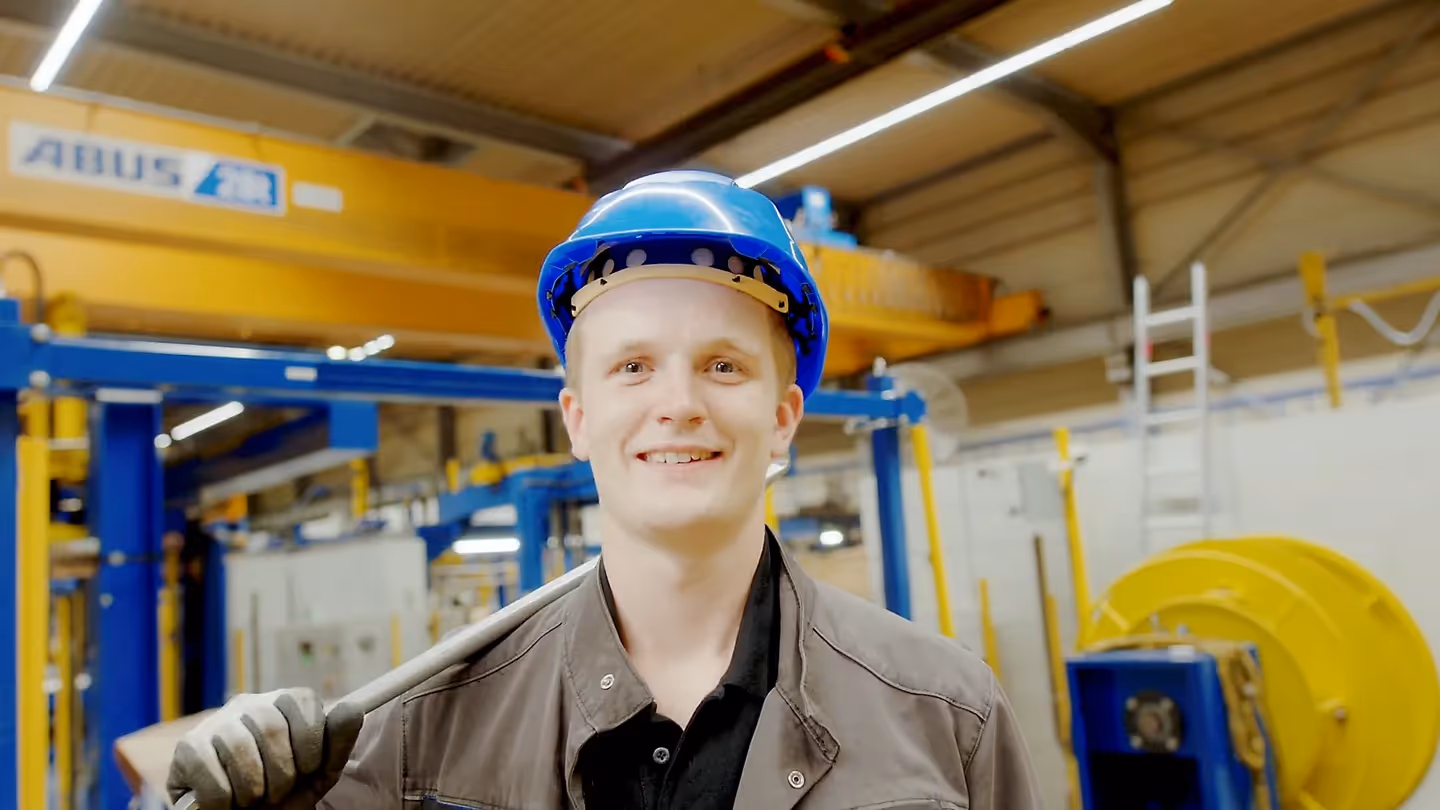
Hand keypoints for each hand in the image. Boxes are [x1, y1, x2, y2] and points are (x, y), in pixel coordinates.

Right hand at [167, 689, 363, 808]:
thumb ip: (337, 743)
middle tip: (277, 792)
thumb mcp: (319, 772)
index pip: (303, 701)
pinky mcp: (188, 746)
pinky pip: (208, 769)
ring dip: (251, 788)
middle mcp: (249, 704)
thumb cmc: (285, 794)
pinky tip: (227, 802)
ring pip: (237, 747)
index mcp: (285, 703)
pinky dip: (223, 798)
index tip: (308, 770)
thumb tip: (353, 709)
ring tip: (253, 798)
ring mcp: (216, 723)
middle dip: (281, 773)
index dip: (310, 745)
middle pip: (270, 726)